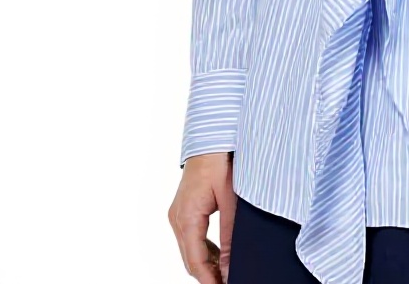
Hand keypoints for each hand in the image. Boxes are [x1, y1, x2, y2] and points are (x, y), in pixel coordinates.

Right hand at [168, 152, 237, 282]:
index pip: (195, 261)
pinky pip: (190, 238)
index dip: (209, 280)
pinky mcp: (182, 210)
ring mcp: (177, 215)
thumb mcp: (231, 199)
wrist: (210, 139)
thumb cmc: (220, 162)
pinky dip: (202, 250)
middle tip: (227, 282)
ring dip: (205, 264)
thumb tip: (230, 265)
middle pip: (190, 259)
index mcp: (187, 218)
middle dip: (207, 275)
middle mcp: (177, 219)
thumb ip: (230, 234)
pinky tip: (218, 256)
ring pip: (189, 250)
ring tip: (225, 273)